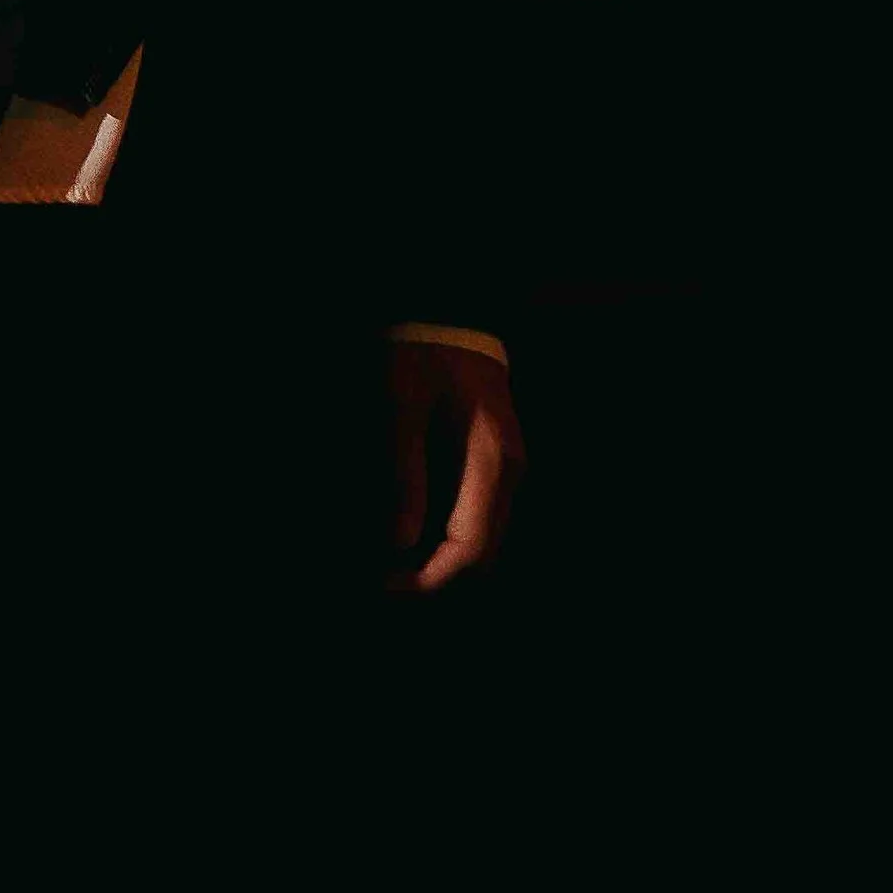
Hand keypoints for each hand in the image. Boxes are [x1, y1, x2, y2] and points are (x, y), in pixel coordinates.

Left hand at [384, 340, 523, 595]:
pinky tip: (408, 528)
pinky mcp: (496, 460)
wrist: (450, 309)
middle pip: (483, 555)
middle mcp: (510, 473)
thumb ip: (402, 474)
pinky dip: (445, 533)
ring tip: (389, 560)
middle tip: (382, 579)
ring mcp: (508, 467)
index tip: (383, 584)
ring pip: (482, 539)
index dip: (429, 579)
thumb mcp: (400, 405)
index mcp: (491, 462)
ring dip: (440, 559)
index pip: (471, 549)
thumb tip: (398, 544)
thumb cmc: (421, 352)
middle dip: (435, 577)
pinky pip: (477, 515)